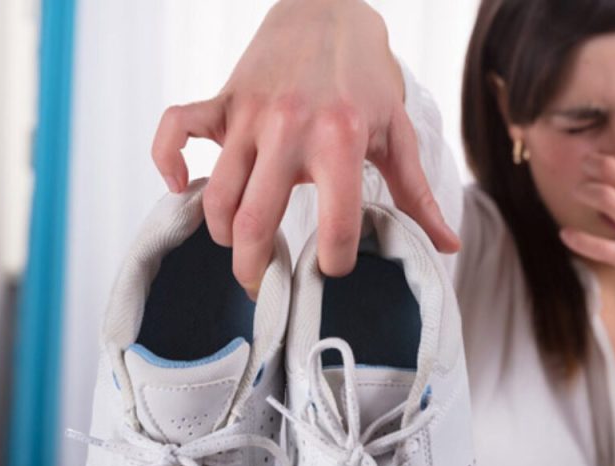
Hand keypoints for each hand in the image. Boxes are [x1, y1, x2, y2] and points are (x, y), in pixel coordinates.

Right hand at [151, 0, 458, 297]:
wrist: (330, 10)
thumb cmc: (367, 79)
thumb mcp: (397, 133)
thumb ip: (417, 195)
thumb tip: (447, 247)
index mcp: (340, 141)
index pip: (335, 227)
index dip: (334, 262)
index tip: (331, 269)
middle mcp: (289, 129)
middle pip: (255, 221)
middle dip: (255, 269)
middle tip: (263, 289)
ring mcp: (250, 114)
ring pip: (217, 194)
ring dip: (221, 233)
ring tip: (239, 248)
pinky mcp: (223, 100)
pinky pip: (174, 130)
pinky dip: (167, 161)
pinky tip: (180, 187)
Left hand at [558, 154, 614, 353]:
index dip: (612, 162)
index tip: (601, 165)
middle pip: (612, 171)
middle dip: (591, 166)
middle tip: (583, 169)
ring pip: (603, 197)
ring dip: (583, 191)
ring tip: (578, 192)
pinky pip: (600, 246)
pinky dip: (578, 239)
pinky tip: (566, 234)